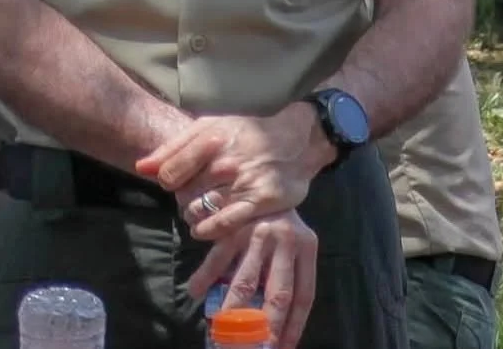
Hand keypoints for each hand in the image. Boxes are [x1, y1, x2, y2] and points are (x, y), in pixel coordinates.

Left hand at [137, 103, 334, 238]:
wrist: (293, 140)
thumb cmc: (245, 133)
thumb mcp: (208, 128)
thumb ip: (174, 148)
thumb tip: (141, 167)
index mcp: (210, 139)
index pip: (169, 174)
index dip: (168, 182)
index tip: (177, 181)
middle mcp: (225, 162)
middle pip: (184, 195)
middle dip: (183, 198)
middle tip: (193, 195)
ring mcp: (243, 183)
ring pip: (201, 211)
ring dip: (194, 215)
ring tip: (202, 208)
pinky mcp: (259, 202)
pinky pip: (223, 224)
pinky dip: (208, 230)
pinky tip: (205, 228)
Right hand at [189, 209, 316, 348]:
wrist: (266, 171)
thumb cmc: (281, 218)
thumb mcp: (295, 242)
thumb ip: (289, 275)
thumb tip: (279, 325)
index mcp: (306, 246)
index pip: (302, 296)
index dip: (292, 326)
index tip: (280, 348)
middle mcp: (285, 240)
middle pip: (278, 294)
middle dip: (265, 327)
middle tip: (252, 348)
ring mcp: (258, 233)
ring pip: (246, 281)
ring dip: (234, 311)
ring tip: (222, 331)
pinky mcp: (235, 224)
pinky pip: (219, 256)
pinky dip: (205, 275)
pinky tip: (195, 292)